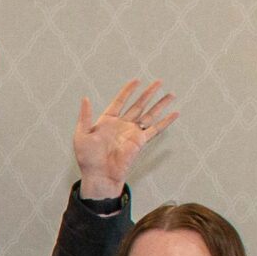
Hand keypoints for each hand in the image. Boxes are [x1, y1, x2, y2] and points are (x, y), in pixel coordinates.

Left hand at [73, 79, 177, 199]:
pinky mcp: (140, 141)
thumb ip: (85, 116)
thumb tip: (85, 98)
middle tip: (159, 81)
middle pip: (138, 105)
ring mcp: (132, 133)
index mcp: (107, 121)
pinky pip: (155, 129)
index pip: (119, 101)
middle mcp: (121, 125)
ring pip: (149, 114)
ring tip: (171, 94)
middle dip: (149, 93)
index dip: (128, 91)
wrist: (99, 175)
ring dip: (160, 104)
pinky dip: (165, 121)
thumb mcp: (81, 135)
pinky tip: (175, 113)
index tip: (137, 80)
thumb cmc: (87, 158)